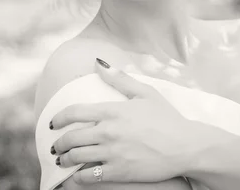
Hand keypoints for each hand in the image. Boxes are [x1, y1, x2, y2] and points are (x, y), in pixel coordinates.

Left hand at [49, 58, 194, 184]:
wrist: (186, 146)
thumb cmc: (167, 118)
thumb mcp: (145, 93)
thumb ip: (120, 78)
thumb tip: (98, 62)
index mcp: (112, 111)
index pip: (74, 112)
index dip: (58, 118)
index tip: (53, 123)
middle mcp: (108, 132)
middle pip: (71, 137)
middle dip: (58, 143)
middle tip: (56, 146)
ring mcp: (112, 153)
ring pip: (76, 157)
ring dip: (64, 160)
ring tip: (62, 161)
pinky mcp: (119, 171)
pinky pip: (89, 176)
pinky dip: (78, 177)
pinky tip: (76, 176)